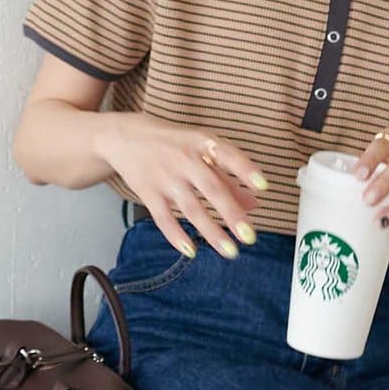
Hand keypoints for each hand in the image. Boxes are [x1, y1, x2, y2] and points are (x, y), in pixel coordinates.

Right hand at [96, 113, 269, 258]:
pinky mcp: (148, 193)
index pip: (228, 156)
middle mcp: (184, 159)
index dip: (246, 170)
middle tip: (249, 236)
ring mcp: (165, 178)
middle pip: (211, 188)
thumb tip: (253, 203)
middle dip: (232, 214)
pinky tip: (191, 251)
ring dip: (212, 232)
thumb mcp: (200, 150)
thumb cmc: (171, 143)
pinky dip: (176, 236)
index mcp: (202, 143)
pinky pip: (164, 218)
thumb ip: (227, 176)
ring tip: (230, 251)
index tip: (263, 186)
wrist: (125, 137)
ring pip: (191, 209)